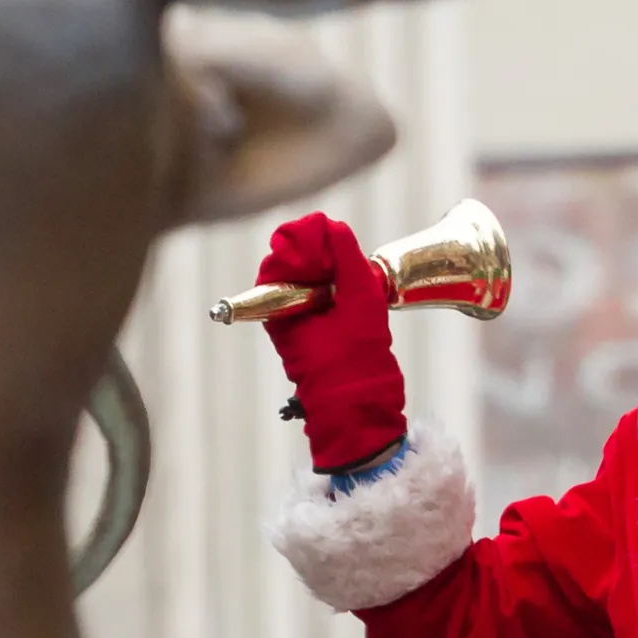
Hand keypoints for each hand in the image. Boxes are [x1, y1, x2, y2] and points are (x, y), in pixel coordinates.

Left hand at [260, 212, 404, 472]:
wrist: (357, 409)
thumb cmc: (356, 363)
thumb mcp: (360, 301)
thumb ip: (347, 260)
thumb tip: (334, 228)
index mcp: (277, 304)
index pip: (284, 250)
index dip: (310, 239)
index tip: (335, 242)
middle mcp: (278, 311)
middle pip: (293, 260)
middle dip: (322, 253)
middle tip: (349, 262)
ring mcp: (291, 320)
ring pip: (307, 275)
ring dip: (332, 270)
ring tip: (354, 280)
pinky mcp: (307, 329)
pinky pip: (317, 293)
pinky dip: (335, 286)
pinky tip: (353, 295)